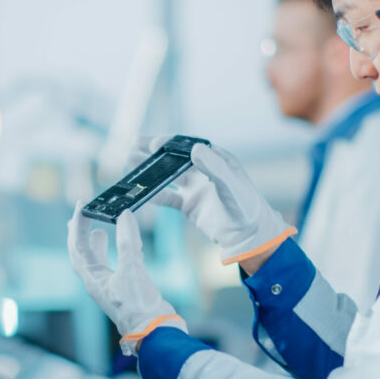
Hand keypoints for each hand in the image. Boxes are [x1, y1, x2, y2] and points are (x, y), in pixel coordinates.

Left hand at [68, 202, 186, 354]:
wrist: (154, 330)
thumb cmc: (139, 305)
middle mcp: (98, 282)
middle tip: (81, 218)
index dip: (78, 225)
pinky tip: (129, 245)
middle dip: (81, 235)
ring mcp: (112, 286)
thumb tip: (124, 215)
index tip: (81, 206)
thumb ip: (127, 241)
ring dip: (98, 244)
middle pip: (83, 254)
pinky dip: (120, 252)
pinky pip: (118, 265)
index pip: (77, 247)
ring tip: (99, 229)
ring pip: (100, 260)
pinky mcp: (126, 288)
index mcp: (92, 279)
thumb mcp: (132, 269)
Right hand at [130, 137, 294, 265]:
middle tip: (132, 144)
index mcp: (216, 160)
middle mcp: (203, 171)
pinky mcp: (190, 205)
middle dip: (153, 153)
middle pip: (173, 159)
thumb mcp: (231, 185)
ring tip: (129, 164)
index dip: (169, 143)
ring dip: (150, 171)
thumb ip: (213, 167)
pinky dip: (155, 194)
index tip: (152, 143)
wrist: (250, 235)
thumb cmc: (247, 207)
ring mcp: (195, 188)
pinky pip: (168, 197)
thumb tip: (194, 147)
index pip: (187, 146)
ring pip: (167, 176)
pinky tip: (141, 192)